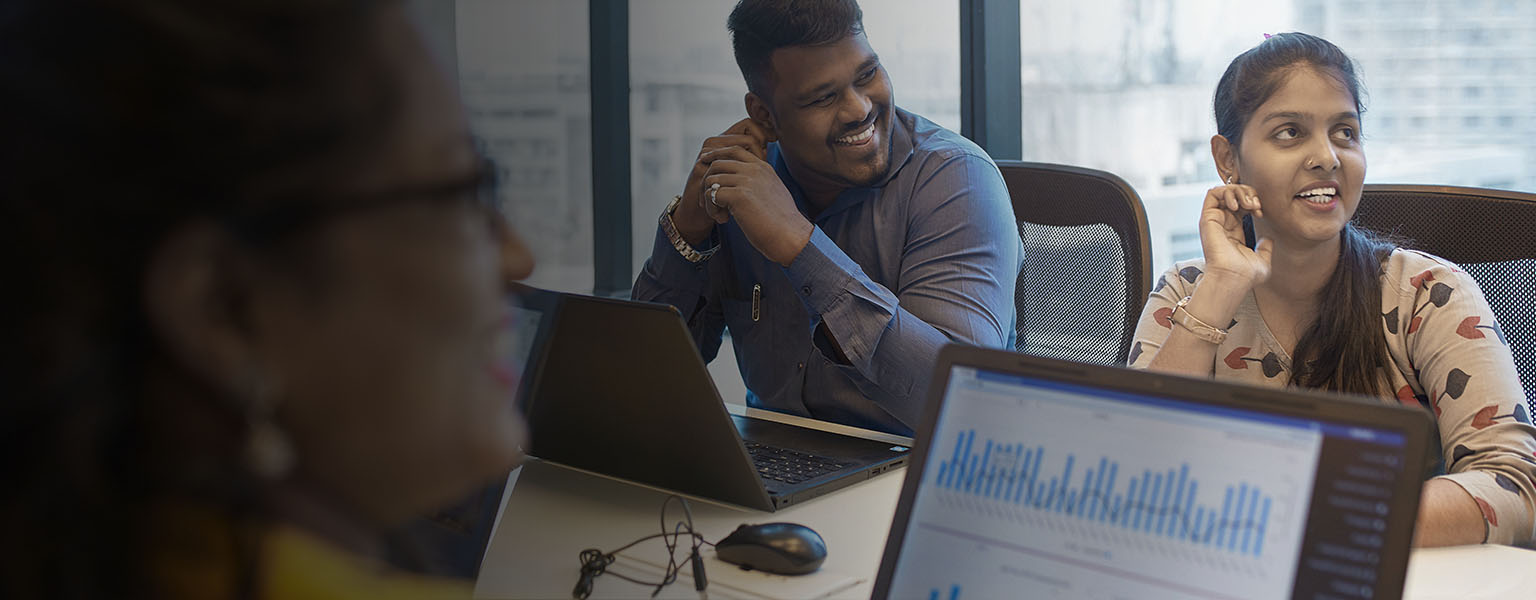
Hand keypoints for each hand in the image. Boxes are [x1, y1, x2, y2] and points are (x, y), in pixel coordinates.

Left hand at [701, 145, 811, 266]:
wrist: (790, 236)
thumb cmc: (781, 222)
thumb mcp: (771, 193)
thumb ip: (756, 182)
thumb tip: (736, 184)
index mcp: (762, 167)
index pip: (734, 150)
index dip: (716, 155)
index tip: (704, 163)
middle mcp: (754, 170)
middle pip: (717, 163)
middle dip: (706, 181)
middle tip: (707, 201)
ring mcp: (747, 180)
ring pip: (711, 180)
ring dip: (708, 199)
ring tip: (719, 215)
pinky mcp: (739, 195)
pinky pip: (711, 194)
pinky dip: (711, 208)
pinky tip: (723, 219)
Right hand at [1198, 182, 1271, 287]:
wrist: (1234, 279)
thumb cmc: (1246, 275)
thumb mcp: (1262, 259)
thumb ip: (1265, 247)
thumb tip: (1268, 239)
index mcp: (1232, 232)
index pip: (1240, 206)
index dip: (1253, 202)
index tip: (1261, 212)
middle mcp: (1221, 224)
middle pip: (1233, 195)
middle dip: (1248, 193)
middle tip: (1256, 205)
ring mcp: (1213, 221)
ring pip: (1223, 191)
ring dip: (1239, 191)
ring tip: (1249, 204)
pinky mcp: (1207, 219)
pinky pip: (1212, 193)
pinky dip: (1227, 192)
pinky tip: (1238, 205)